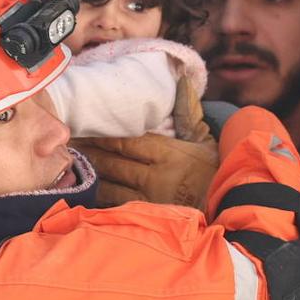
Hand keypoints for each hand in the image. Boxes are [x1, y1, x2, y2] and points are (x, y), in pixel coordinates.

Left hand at [75, 76, 219, 208]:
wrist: (233, 208)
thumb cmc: (216, 172)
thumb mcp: (206, 140)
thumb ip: (189, 112)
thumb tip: (184, 81)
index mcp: (169, 153)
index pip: (126, 141)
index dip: (101, 135)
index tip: (82, 126)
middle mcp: (156, 176)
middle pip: (113, 162)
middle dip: (89, 152)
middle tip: (66, 143)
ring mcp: (150, 199)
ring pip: (110, 184)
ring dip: (89, 175)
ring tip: (68, 165)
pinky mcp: (147, 218)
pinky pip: (115, 207)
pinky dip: (98, 199)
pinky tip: (83, 191)